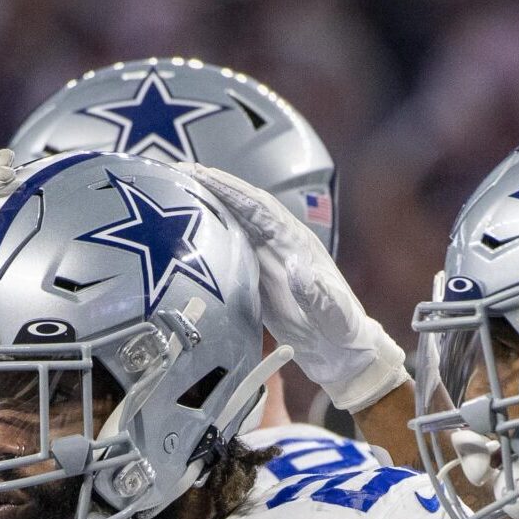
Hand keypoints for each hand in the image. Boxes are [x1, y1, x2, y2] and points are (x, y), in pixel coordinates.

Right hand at [186, 163, 406, 412]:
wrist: (340, 348)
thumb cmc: (339, 330)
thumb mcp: (332, 314)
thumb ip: (316, 293)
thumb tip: (297, 268)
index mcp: (297, 243)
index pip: (260, 208)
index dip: (232, 191)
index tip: (204, 175)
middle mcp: (281, 242)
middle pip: (244, 204)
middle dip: (214, 185)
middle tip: (179, 170)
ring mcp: (269, 255)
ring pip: (236, 219)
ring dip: (209, 201)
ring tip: (177, 187)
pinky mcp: (259, 272)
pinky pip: (231, 243)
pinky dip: (210, 228)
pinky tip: (188, 223)